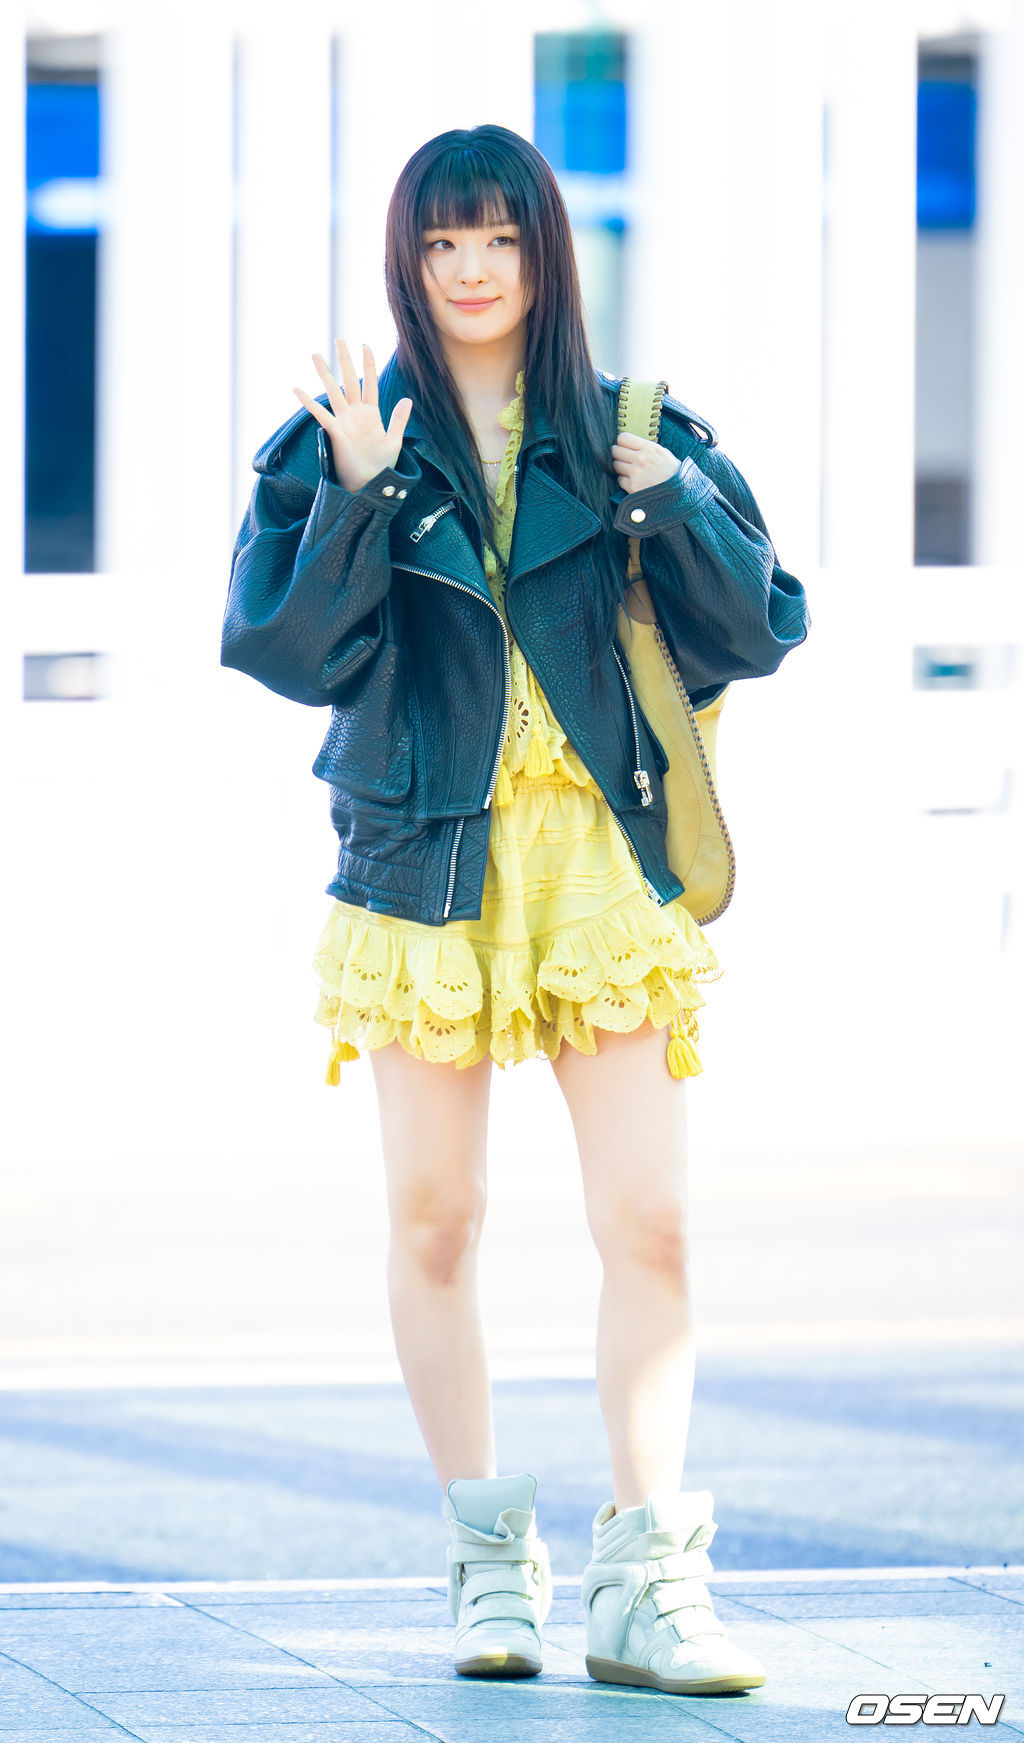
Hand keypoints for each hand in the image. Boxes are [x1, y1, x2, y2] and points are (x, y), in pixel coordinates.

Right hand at [293, 340, 412, 492]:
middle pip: (349, 381)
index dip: (368, 365)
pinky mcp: (335, 431)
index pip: (370, 383)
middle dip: (345, 361)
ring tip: (315, 355)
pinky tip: (297, 389)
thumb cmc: (381, 465)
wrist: (369, 484)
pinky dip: (308, 402)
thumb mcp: (394, 440)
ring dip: (325, 373)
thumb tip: (406, 398)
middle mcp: (355, 413)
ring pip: (333, 392)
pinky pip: (320, 414)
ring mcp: (343, 421)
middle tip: (339, 340)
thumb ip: (399, 419)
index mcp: (371, 413)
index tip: (365, 346)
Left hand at [611, 430, 681, 493]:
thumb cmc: (673, 474)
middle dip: (618, 455)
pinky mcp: (633, 487)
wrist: (680, 494)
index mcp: (649, 448)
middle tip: (625, 460)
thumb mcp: (664, 454)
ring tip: (631, 472)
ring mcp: (636, 473)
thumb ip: (647, 448)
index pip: (623, 438)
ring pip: (616, 465)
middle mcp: (641, 459)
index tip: (624, 447)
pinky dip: (625, 482)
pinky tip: (635, 482)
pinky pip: (620, 480)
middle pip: (615, 451)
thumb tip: (631, 445)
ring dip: (620, 468)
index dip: (622, 443)